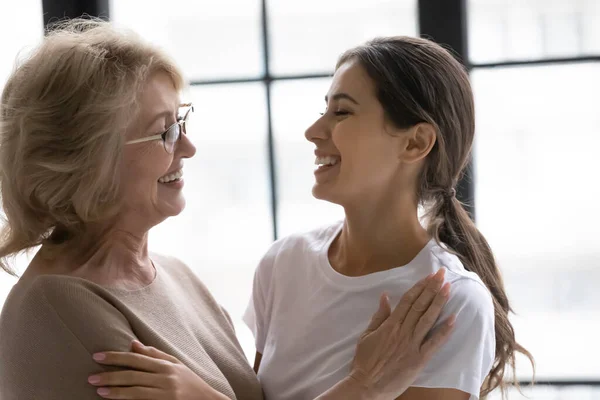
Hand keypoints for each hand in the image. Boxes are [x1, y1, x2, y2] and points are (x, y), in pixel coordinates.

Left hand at [89, 341, 226, 399]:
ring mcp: (165, 394)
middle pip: (133, 375)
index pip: (136, 359)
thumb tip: (132, 344)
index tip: (98, 356)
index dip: (116, 357)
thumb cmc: (190, 382)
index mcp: (166, 365)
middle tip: (90, 377)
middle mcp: (165, 378)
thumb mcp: (175, 364)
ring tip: (99, 391)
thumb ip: (154, 354)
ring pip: (135, 392)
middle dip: (110, 376)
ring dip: (115, 392)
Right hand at [348, 269, 453, 399]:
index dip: (420, 287)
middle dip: (432, 288)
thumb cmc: (364, 362)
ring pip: (428, 319)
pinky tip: (453, 319)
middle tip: (442, 275)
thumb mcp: (367, 335)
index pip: (407, 301)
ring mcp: (411, 345)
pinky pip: (434, 343)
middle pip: (420, 306)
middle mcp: (402, 332)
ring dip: (439, 303)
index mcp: (390, 325)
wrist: (366, 386)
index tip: (429, 276)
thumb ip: (379, 316)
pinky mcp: (418, 359)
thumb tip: (385, 296)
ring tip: (448, 289)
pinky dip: (444, 331)